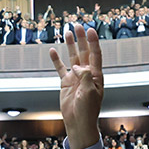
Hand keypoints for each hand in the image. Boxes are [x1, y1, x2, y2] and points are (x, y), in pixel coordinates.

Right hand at [49, 26, 103, 148]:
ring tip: (67, 32)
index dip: (93, 42)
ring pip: (72, 57)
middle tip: (78, 25)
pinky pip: (60, 69)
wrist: (78, 122)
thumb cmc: (88, 110)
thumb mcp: (89, 92)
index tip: (90, 30)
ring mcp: (75, 78)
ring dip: (70, 45)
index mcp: (96, 76)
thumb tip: (77, 66)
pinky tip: (52, 51)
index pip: (95, 55)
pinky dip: (56, 60)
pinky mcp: (65, 83)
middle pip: (84, 52)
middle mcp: (86, 74)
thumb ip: (85, 77)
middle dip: (82, 39)